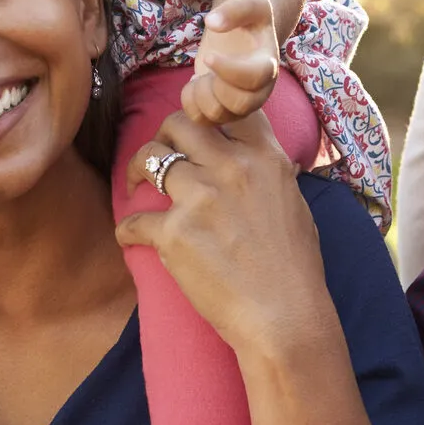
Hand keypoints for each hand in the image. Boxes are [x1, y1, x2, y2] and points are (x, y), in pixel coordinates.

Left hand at [114, 110, 330, 356]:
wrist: (285, 316)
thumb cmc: (296, 269)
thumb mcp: (295, 204)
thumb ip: (271, 175)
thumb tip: (258, 162)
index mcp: (266, 159)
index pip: (228, 107)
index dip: (205, 110)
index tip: (195, 125)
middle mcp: (232, 168)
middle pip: (179, 123)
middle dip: (163, 135)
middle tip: (158, 155)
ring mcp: (201, 198)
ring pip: (150, 158)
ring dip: (136, 172)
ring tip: (134, 186)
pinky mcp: (174, 233)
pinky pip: (133, 220)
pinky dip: (127, 230)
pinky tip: (130, 238)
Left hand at [186, 0, 278, 124]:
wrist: (244, 37)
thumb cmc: (249, 21)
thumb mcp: (249, 3)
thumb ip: (235, 9)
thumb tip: (212, 22)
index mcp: (267, 65)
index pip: (254, 78)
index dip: (228, 70)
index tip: (209, 56)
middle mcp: (258, 92)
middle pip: (240, 105)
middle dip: (215, 85)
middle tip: (208, 64)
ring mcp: (240, 106)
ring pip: (217, 115)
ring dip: (200, 93)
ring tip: (202, 75)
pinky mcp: (223, 113)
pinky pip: (201, 120)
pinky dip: (190, 103)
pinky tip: (195, 85)